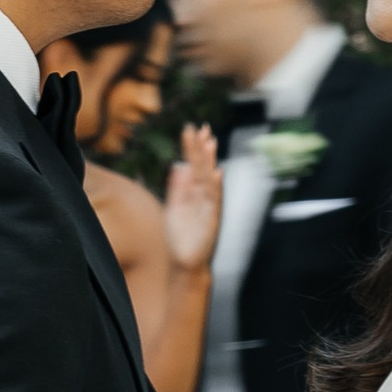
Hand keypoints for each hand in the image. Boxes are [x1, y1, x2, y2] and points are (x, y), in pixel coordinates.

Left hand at [162, 125, 222, 277]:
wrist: (184, 262)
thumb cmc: (180, 236)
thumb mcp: (174, 208)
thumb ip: (177, 188)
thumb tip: (177, 166)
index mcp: (192, 192)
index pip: (193, 164)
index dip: (191, 147)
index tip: (191, 129)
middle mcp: (203, 196)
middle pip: (203, 167)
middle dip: (202, 148)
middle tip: (203, 128)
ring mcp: (208, 206)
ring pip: (210, 180)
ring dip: (211, 162)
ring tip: (210, 144)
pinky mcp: (212, 219)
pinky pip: (214, 201)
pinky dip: (216, 187)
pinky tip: (217, 173)